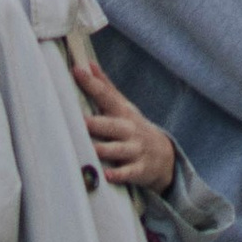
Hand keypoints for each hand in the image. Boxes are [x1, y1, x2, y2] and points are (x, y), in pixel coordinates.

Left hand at [71, 58, 175, 194]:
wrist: (164, 155)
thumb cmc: (133, 127)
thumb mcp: (123, 107)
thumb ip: (105, 87)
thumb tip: (89, 64)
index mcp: (122, 112)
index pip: (106, 95)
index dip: (92, 83)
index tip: (77, 71)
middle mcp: (129, 129)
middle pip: (111, 125)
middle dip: (96, 123)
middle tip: (79, 120)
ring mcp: (135, 149)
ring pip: (118, 149)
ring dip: (104, 149)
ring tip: (90, 149)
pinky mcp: (139, 169)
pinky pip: (128, 172)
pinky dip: (118, 175)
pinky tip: (107, 176)